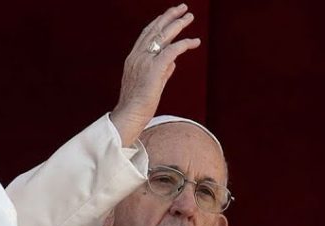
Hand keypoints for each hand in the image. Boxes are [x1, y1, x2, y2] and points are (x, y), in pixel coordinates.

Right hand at [109, 4, 201, 145]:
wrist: (130, 115)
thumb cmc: (139, 105)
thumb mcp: (151, 84)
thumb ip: (162, 71)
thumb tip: (172, 63)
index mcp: (134, 58)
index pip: (147, 34)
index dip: (159, 22)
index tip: (169, 15)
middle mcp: (137, 55)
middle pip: (155, 29)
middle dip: (169, 16)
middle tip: (183, 8)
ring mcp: (144, 61)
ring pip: (163, 36)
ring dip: (178, 24)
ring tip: (190, 17)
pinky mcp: (153, 69)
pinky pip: (171, 51)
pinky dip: (184, 44)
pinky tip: (194, 41)